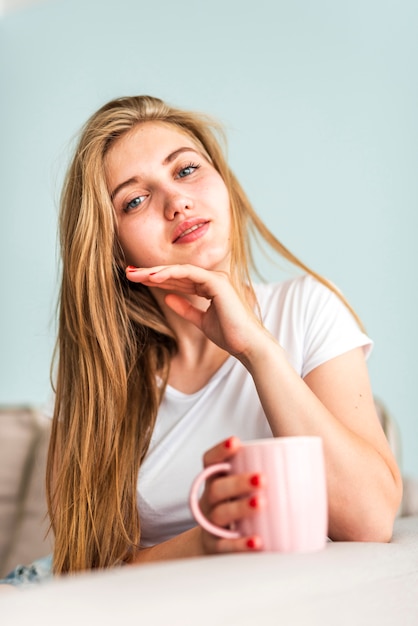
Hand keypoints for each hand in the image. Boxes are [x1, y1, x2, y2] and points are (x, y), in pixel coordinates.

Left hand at [126, 264, 265, 357]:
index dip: (157, 279)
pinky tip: (153, 277)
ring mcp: (216, 278)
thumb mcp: (201, 321)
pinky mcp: (217, 282)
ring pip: (180, 270)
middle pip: (176, 273)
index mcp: (210, 287)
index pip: (179, 280)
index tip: (137, 280)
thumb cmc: (229, 335)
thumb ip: (186, 309)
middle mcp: (213, 279)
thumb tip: (168, 298)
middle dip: (151, 272)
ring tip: (135, 274)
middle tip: (128, 272)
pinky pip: (189, 274)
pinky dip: (170, 274)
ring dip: (156, 271)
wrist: (247, 345)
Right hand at [196, 436, 264, 553]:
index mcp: (216, 481)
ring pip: (220, 514)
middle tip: (262, 478)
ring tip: (262, 503)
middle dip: (238, 482)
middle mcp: (210, 501)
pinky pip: (225, 546)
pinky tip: (257, 541)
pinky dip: (240, 544)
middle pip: (216, 488)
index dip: (220, 450)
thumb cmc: (240, 510)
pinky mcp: (216, 547)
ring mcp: (211, 524)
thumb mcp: (243, 490)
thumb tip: (309, 464)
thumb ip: (265, 476)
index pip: (211, 461)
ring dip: (240, 507)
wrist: (217, 545)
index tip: (236, 442)